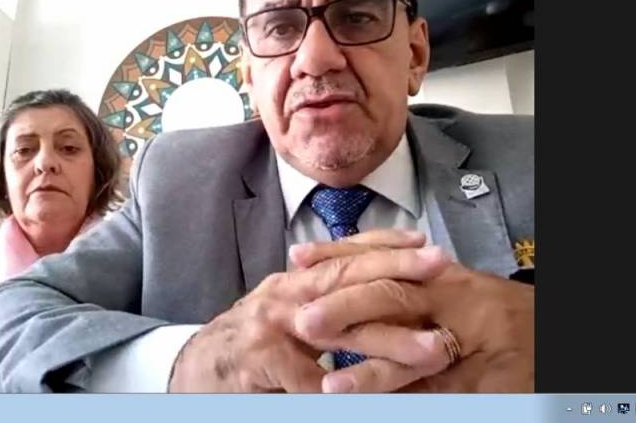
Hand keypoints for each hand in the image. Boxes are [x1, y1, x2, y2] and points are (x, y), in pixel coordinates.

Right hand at [168, 231, 444, 391]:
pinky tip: (370, 394)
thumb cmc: (251, 345)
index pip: (344, 254)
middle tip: (438, 266)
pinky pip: (310, 378)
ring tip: (430, 348)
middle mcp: (284, 294)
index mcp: (295, 281)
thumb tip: (379, 290)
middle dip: (396, 268)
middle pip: (345, 275)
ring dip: (389, 340)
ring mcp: (271, 327)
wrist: (196, 371)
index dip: (385, 244)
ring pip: (338, 328)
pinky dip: (341, 387)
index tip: (426, 242)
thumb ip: (325, 302)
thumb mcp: (289, 314)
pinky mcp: (261, 362)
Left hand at [292, 231, 533, 391]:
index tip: (298, 259)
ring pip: (414, 351)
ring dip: (369, 368)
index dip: (340, 256)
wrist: (551, 336)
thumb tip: (349, 272)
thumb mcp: (452, 290)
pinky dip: (402, 399)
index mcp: (443, 275)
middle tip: (302, 318)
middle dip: (345, 306)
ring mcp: (471, 340)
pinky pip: (436, 392)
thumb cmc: (498, 315)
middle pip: (395, 296)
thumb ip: (407, 283)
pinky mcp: (482, 382)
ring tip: (331, 386)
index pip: (386, 259)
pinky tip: (371, 408)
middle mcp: (457, 298)